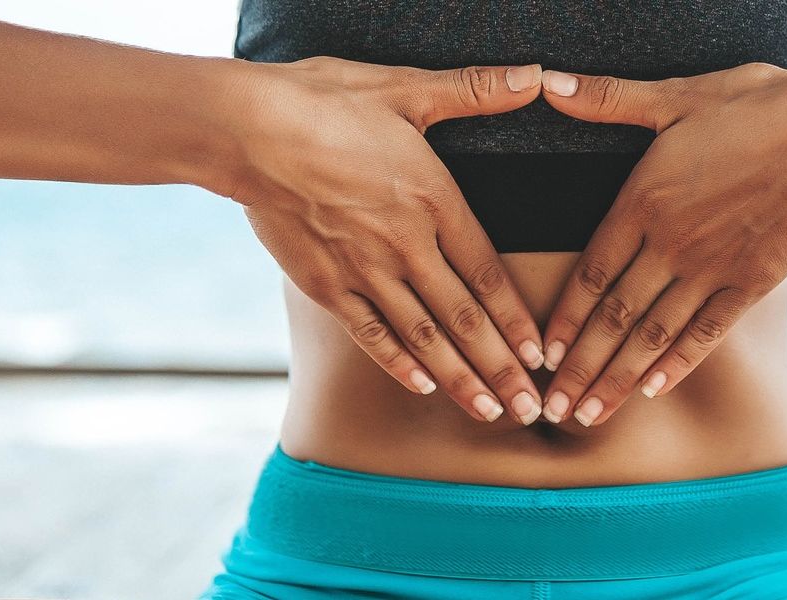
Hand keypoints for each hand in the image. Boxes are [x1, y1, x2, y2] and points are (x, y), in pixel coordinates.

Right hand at [214, 58, 548, 424]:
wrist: (245, 129)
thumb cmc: (323, 101)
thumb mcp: (404, 88)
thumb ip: (473, 91)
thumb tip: (535, 77)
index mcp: (434, 199)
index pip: (489, 274)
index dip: (518, 321)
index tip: (542, 358)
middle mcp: (406, 245)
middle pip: (464, 318)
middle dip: (501, 368)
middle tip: (531, 409)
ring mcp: (363, 269)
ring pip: (423, 335)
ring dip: (459, 378)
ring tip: (489, 411)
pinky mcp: (323, 283)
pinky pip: (371, 332)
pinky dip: (399, 362)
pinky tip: (423, 386)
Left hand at [534, 63, 786, 426]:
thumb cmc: (760, 106)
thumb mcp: (680, 94)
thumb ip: (611, 99)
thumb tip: (550, 83)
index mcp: (643, 201)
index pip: (589, 273)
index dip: (562, 319)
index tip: (541, 356)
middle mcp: (670, 245)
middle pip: (612, 319)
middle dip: (578, 369)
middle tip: (549, 410)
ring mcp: (711, 269)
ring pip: (652, 336)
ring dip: (617, 380)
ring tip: (587, 417)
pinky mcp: (751, 283)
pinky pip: (705, 333)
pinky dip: (677, 364)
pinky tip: (653, 389)